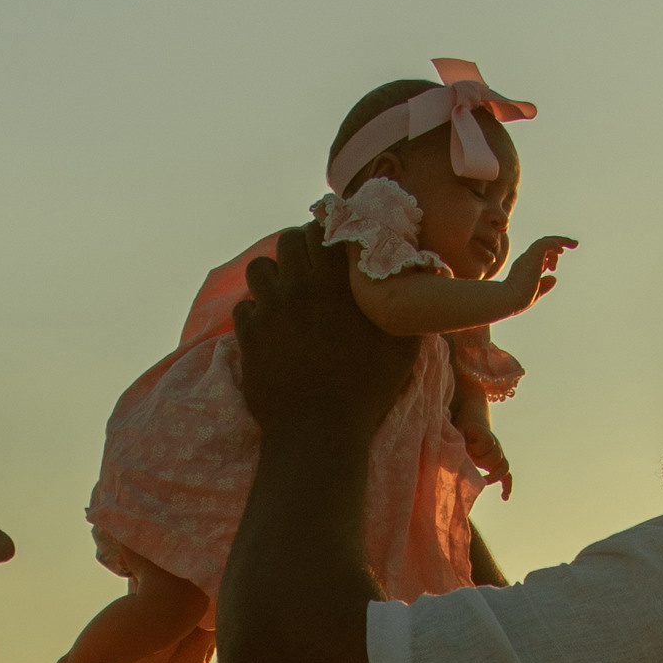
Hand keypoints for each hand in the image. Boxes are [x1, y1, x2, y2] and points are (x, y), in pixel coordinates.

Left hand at [235, 221, 414, 442]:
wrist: (318, 432)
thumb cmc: (366, 390)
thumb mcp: (401, 347)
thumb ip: (407, 308)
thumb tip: (419, 285)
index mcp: (335, 284)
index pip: (322, 229)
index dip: (327, 232)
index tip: (333, 244)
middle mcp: (298, 289)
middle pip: (287, 240)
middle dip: (298, 247)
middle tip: (309, 267)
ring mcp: (269, 312)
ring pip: (258, 268)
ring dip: (272, 275)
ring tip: (285, 292)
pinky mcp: (248, 338)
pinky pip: (243, 307)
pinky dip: (254, 311)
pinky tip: (268, 325)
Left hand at [465, 416, 514, 497]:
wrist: (472, 424)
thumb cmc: (460, 430)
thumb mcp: (457, 433)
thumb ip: (457, 445)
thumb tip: (456, 463)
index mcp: (485, 434)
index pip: (487, 443)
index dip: (476, 448)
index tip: (465, 448)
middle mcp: (495, 445)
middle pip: (496, 456)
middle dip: (482, 461)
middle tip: (469, 462)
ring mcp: (499, 455)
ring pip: (504, 467)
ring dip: (493, 475)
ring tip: (483, 483)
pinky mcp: (498, 464)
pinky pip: (507, 477)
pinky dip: (507, 487)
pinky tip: (504, 498)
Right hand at [489, 234, 575, 317]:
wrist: (508, 300)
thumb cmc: (518, 301)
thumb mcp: (535, 293)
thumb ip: (543, 286)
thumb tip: (554, 278)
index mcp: (525, 267)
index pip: (539, 256)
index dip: (550, 257)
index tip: (554, 267)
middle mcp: (526, 259)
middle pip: (544, 245)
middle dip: (559, 243)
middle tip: (575, 244)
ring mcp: (528, 257)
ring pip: (546, 242)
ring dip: (561, 242)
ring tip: (574, 245)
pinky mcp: (532, 256)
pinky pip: (546, 243)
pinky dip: (555, 244)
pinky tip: (562, 251)